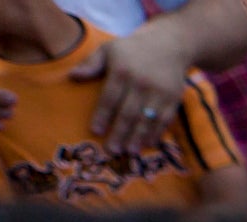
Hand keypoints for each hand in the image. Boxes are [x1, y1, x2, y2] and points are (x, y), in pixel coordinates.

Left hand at [76, 19, 192, 153]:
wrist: (168, 45)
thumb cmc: (131, 50)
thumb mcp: (108, 50)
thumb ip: (91, 64)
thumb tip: (72, 77)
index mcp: (123, 71)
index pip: (110, 98)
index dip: (103, 116)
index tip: (95, 131)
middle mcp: (142, 83)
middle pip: (129, 113)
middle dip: (120, 133)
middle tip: (111, 150)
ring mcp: (160, 92)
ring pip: (148, 120)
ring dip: (138, 138)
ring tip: (130, 152)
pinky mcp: (174, 99)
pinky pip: (165, 120)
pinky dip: (156, 133)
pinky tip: (148, 144)